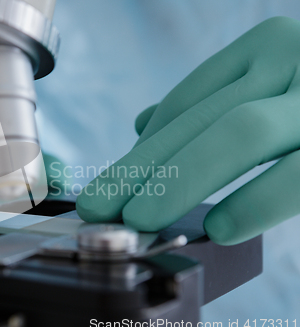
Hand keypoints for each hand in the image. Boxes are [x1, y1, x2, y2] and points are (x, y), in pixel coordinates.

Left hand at [76, 16, 299, 244]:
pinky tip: (221, 226)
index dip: (139, 153)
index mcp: (267, 47)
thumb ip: (212, 99)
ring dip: (181, 180)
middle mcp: (294, 58)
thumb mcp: (273, 83)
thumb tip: (142, 124)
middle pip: (197, 122)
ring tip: (139, 220)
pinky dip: (261, 198)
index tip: (108, 188)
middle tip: (100, 209)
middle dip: (141, 170)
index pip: (184, 107)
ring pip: (237, 134)